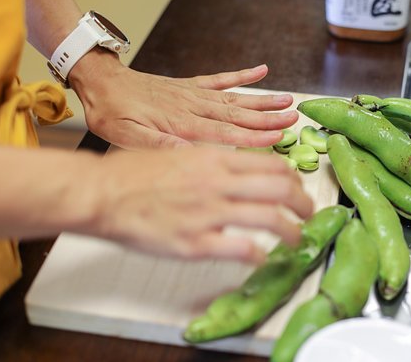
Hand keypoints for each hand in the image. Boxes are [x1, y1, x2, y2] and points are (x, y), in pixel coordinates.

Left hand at [69, 51, 297, 149]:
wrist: (99, 83)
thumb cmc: (112, 114)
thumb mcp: (127, 138)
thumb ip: (160, 146)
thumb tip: (191, 154)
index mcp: (181, 123)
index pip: (225, 132)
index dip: (254, 136)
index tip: (278, 137)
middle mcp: (193, 106)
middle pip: (238, 114)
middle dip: (268, 117)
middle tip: (295, 118)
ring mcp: (193, 93)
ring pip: (235, 97)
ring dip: (263, 100)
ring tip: (288, 100)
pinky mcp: (189, 85)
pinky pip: (220, 79)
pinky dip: (242, 75)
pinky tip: (261, 71)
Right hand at [87, 146, 313, 263]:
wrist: (102, 192)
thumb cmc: (135, 173)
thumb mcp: (180, 152)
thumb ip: (212, 161)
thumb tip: (238, 168)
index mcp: (216, 159)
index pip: (272, 166)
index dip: (293, 180)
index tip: (296, 189)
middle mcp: (219, 183)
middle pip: (281, 189)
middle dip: (303, 203)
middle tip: (308, 214)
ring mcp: (209, 213)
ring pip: (270, 218)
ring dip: (292, 230)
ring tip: (297, 239)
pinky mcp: (195, 242)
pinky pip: (241, 248)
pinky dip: (258, 254)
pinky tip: (260, 257)